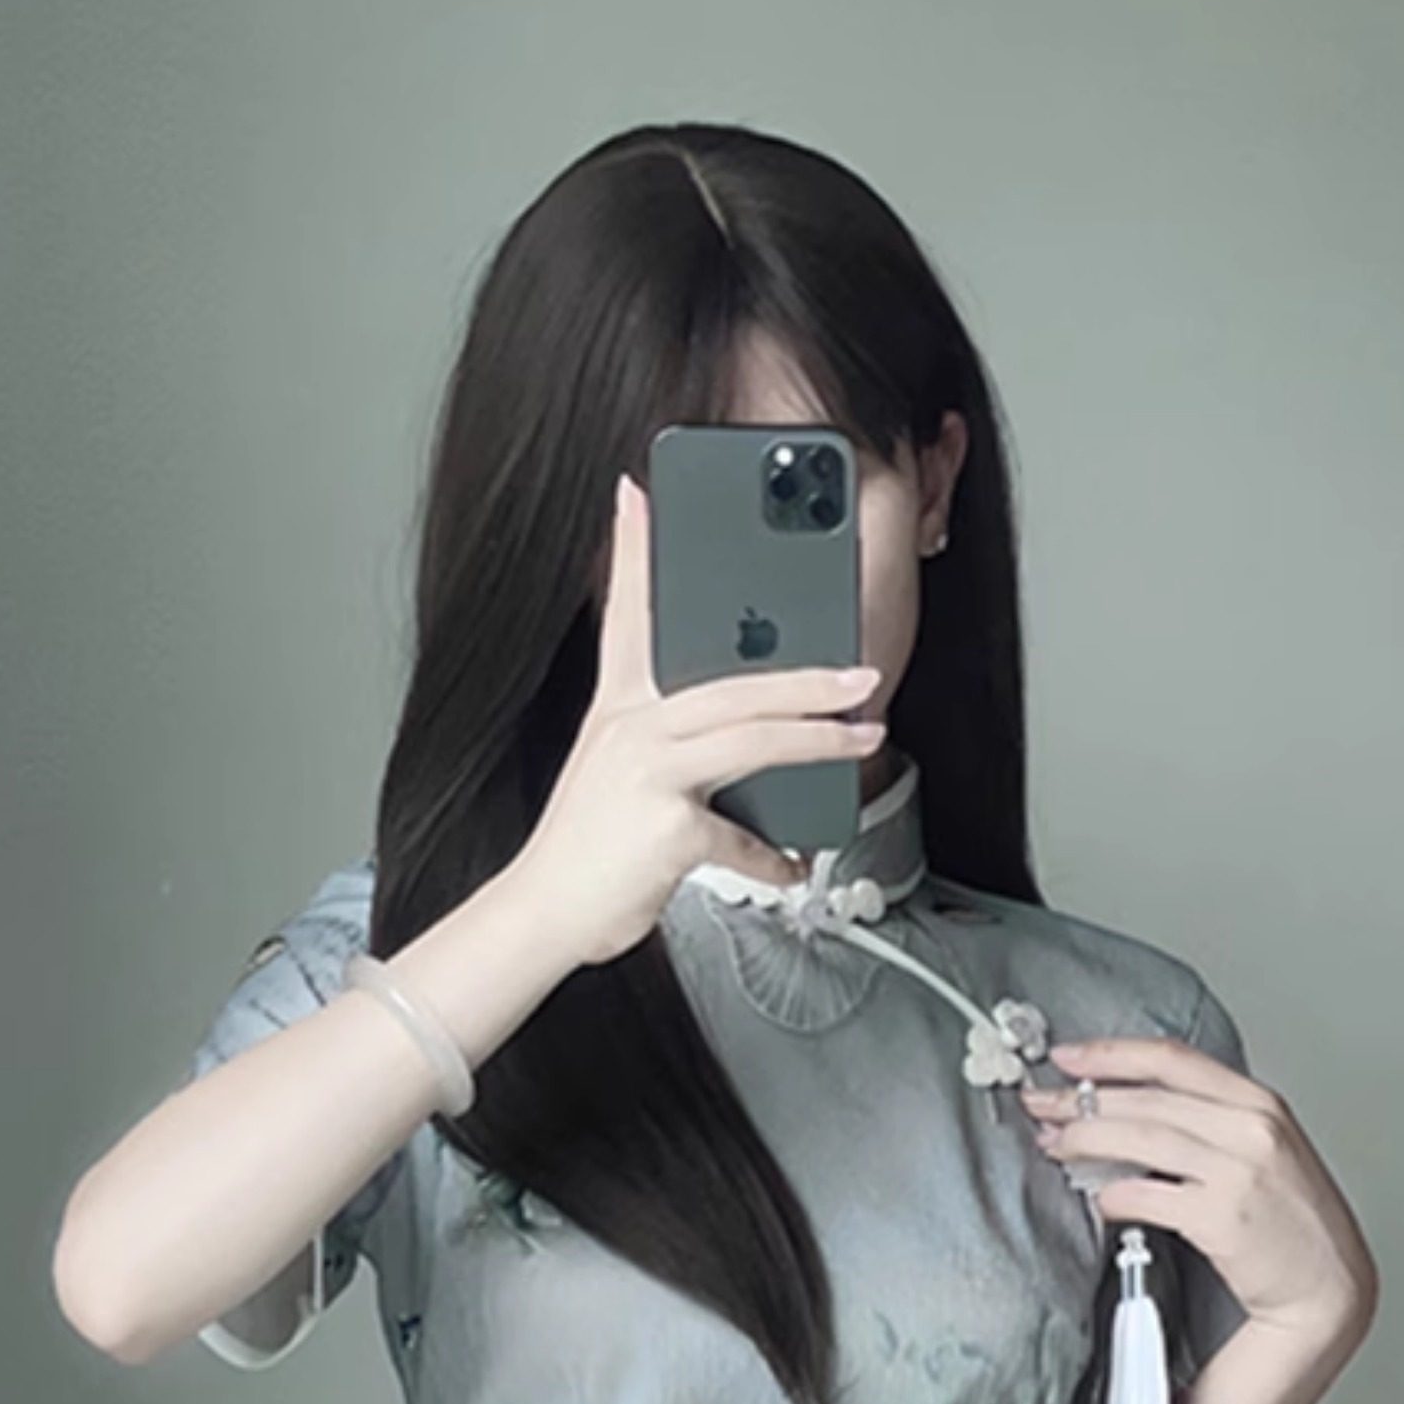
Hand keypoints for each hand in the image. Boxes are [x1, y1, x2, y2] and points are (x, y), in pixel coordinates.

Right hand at [513, 473, 887, 968]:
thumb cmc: (586, 848)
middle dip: (804, 673)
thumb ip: (666, 743)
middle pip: (732, 683)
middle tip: (860, 672)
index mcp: (617, 708)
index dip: (633, 551)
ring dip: (817, 739)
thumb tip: (736, 733)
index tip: (637, 492)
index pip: (627, 615)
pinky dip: (774, 857)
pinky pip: (742, 838)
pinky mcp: (668, 828)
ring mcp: (649, 774)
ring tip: (862, 738)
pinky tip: (793, 865)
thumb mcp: (615, 774)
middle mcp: (631, 729)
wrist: (542, 911)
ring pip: (750, 739)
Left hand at [1019, 1031, 1377, 1341]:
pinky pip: (1149, 1195)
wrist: (1329, 1284)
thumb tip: (1133, 1113)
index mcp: (1259, 1103)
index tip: (1067, 1057)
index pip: (1173, 1059)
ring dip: (1086, 1138)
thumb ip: (1211, 1124)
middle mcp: (1251, 1127)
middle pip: (1148, 1097)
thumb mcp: (1264, 1151)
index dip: (1111, 1053)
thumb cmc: (1292, 1224)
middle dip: (1082, 1098)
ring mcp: (1239, 1169)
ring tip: (1053, 1144)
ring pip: (1142, 1136)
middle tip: (1040, 1105)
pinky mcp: (1223, 1215)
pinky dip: (1114, 1194)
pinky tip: (1099, 1199)